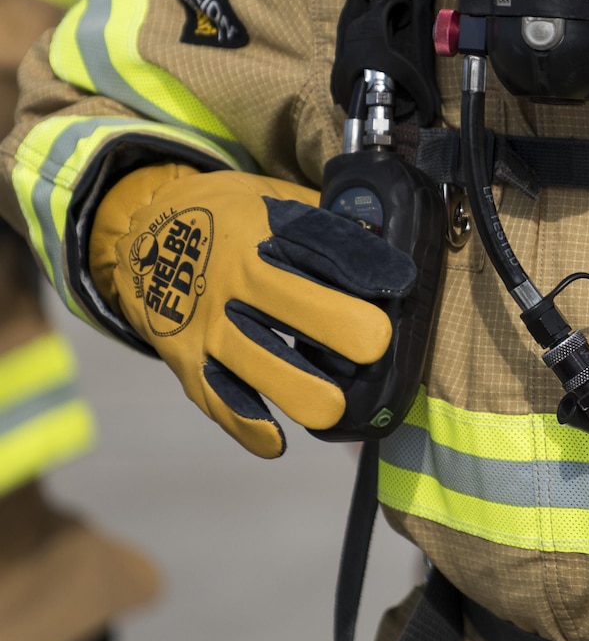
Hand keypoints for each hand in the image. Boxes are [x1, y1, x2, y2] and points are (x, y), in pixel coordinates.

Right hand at [91, 164, 415, 458]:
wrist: (136, 235)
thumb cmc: (228, 220)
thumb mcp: (270, 199)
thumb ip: (324, 221)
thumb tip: (393, 237)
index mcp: (263, 229)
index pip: (319, 243)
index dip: (362, 263)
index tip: (400, 283)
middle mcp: (235, 276)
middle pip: (292, 304)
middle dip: (339, 326)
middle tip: (376, 344)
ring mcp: (209, 322)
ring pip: (256, 361)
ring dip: (298, 387)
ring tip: (336, 408)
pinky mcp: (188, 361)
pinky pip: (218, 398)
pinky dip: (246, 424)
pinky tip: (277, 441)